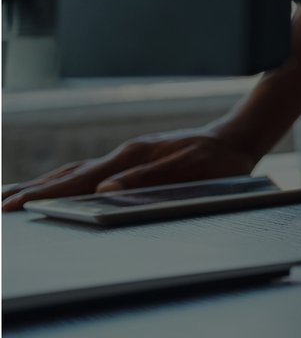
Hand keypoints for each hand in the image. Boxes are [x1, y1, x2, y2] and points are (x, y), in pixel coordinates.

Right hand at [2, 125, 262, 210]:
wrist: (237, 136)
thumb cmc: (219, 158)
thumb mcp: (191, 169)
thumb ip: (148, 179)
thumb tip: (104, 189)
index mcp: (131, 158)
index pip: (78, 180)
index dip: (44, 194)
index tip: (14, 205)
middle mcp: (122, 154)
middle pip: (66, 174)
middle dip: (29, 191)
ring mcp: (124, 156)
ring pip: (73, 172)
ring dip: (40, 184)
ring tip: (9, 196)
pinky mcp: (130, 160)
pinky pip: (88, 172)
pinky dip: (62, 180)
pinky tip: (52, 186)